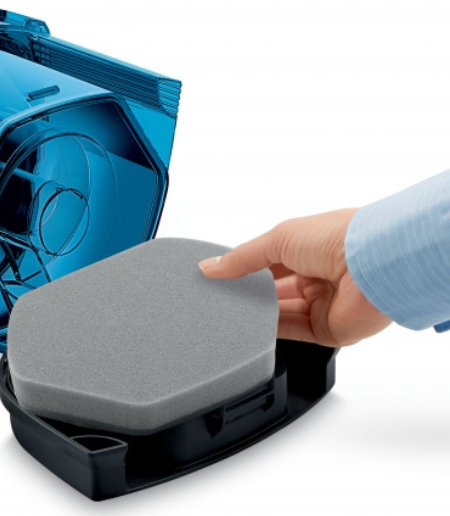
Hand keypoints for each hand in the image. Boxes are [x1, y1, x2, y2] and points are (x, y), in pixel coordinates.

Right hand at [198, 209, 391, 346]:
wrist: (373, 265)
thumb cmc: (337, 238)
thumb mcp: (277, 238)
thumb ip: (242, 258)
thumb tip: (210, 267)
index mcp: (309, 247)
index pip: (268, 261)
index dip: (244, 268)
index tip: (218, 275)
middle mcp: (317, 275)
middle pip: (274, 289)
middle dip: (249, 293)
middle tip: (220, 297)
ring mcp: (323, 303)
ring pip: (281, 312)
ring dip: (258, 313)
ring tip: (229, 312)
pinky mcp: (328, 329)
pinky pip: (293, 332)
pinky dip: (271, 331)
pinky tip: (250, 328)